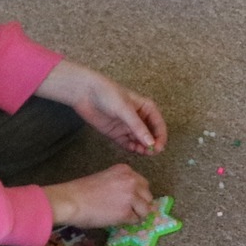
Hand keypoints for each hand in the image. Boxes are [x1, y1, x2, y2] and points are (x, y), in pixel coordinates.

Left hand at [40, 60, 165, 154]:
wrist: (84, 93)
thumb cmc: (107, 93)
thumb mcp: (125, 109)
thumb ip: (138, 127)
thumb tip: (150, 143)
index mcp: (146, 108)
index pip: (159, 126)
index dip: (160, 137)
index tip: (158, 148)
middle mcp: (139, 119)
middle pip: (151, 136)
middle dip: (152, 144)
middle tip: (150, 152)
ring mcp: (128, 127)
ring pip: (140, 142)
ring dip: (142, 148)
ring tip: (141, 152)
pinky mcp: (117, 133)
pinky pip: (128, 144)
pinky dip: (132, 149)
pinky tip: (132, 150)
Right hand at [44, 164, 153, 227]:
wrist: (70, 200)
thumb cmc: (81, 191)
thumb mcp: (105, 178)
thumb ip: (120, 184)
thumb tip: (131, 197)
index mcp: (125, 170)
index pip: (142, 183)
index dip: (137, 194)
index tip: (130, 199)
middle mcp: (131, 181)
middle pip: (148, 196)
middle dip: (140, 204)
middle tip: (128, 210)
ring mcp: (130, 197)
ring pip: (145, 209)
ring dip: (136, 214)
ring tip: (122, 215)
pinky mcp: (126, 212)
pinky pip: (135, 220)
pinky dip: (127, 222)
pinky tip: (115, 219)